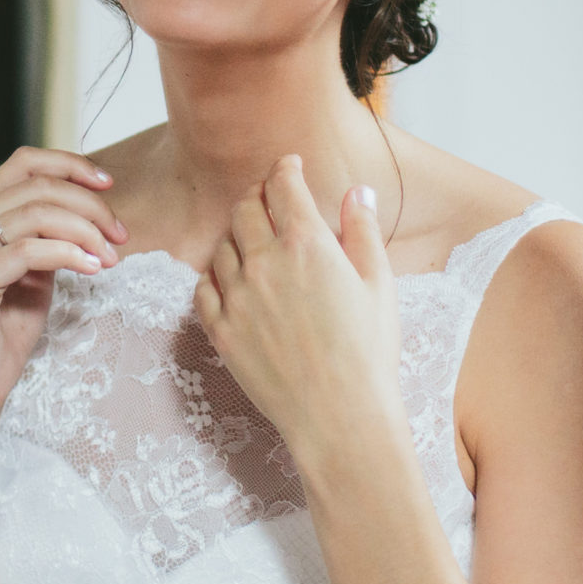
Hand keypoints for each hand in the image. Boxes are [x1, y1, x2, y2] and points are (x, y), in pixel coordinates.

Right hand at [0, 148, 127, 434]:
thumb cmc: (9, 327)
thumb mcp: (37, 270)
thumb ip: (51, 234)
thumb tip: (91, 206)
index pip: (24, 162)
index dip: (70, 164)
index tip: (109, 184)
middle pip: (38, 188)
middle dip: (90, 207)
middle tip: (120, 234)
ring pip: (37, 214)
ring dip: (85, 232)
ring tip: (110, 257)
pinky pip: (29, 251)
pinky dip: (69, 255)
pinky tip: (93, 270)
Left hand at [193, 156, 401, 476]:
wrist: (341, 417)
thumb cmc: (369, 353)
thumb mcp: (379, 284)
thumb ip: (361, 231)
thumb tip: (356, 192)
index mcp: (307, 243)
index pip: (283, 185)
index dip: (285, 168)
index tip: (289, 166)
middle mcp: (265, 262)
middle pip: (245, 209)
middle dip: (257, 196)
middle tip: (268, 198)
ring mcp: (237, 297)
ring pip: (222, 246)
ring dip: (236, 235)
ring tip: (251, 241)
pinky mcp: (221, 331)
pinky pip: (203, 289)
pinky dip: (214, 277)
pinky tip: (230, 281)